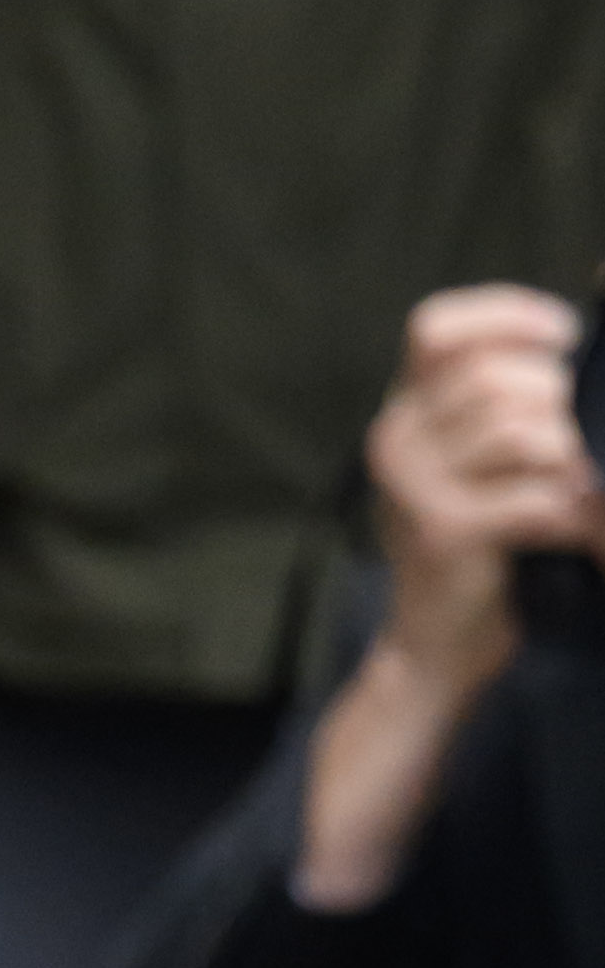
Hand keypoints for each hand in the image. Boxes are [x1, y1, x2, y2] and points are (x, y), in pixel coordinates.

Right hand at [296, 281, 604, 897]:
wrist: (433, 649)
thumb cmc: (473, 549)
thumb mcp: (470, 465)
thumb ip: (498, 409)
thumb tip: (571, 356)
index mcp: (402, 412)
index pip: (437, 328)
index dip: (508, 318)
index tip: (564, 337)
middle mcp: (396, 439)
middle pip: (497, 378)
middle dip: (558, 407)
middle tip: (570, 454)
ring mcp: (414, 486)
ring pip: (525, 433)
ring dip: (571, 463)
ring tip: (572, 493)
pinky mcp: (446, 531)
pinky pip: (536, 495)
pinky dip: (572, 513)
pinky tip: (571, 530)